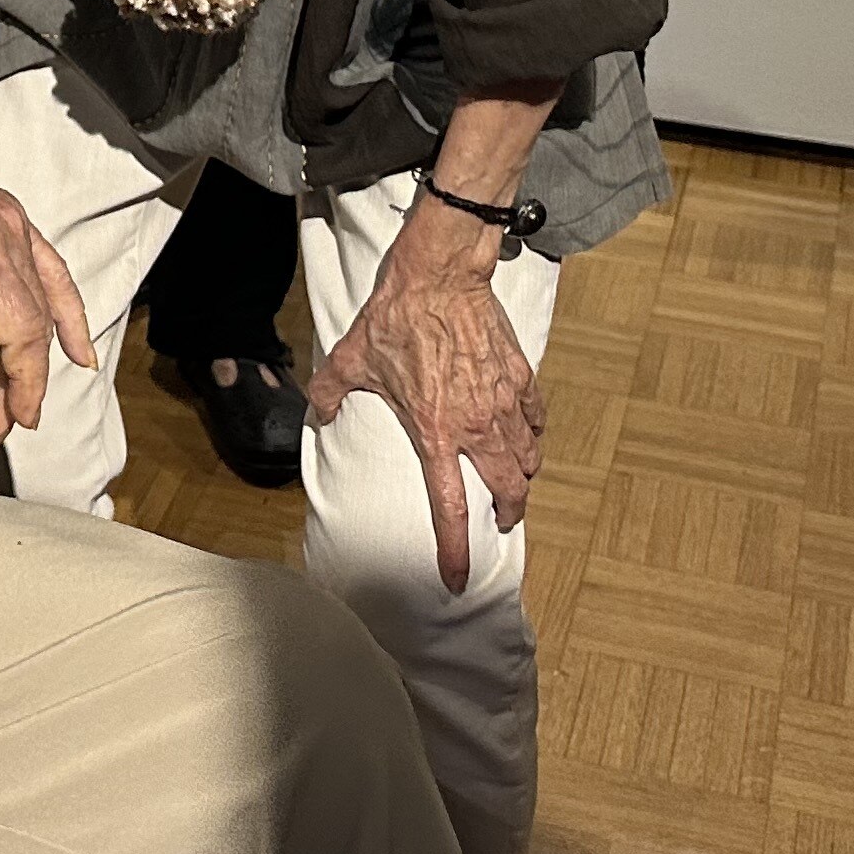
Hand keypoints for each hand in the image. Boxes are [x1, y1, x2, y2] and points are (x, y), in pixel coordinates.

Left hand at [0, 86, 92, 445]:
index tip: (11, 419)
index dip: (21, 383)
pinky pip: (48, 268)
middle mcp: (1, 225)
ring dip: (32, 355)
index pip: (19, 329)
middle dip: (21, 381)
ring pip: (42, 300)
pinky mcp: (4, 214)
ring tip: (9, 398)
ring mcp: (8, 216)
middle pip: (35, 320)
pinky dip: (63, 309)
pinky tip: (74, 344)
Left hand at [305, 259, 542, 591]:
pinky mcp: (520, 376)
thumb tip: (317, 414)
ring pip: (527, 458)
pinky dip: (532, 435)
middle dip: (508, 514)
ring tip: (514, 481)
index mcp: (434, 433)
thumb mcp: (349, 358)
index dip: (456, 549)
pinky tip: (525, 435)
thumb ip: (330, 393)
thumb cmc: (394, 318)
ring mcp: (503, 401)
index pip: (449, 507)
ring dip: (522, 477)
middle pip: (508, 490)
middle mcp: (475, 426)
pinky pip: (535, 420)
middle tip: (502, 521)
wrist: (438, 276)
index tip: (460, 577)